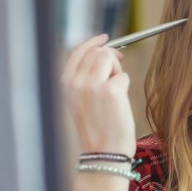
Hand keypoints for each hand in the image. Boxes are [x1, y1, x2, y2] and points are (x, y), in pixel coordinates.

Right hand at [61, 34, 135, 156]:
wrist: (103, 152)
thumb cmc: (97, 128)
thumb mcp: (81, 100)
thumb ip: (85, 78)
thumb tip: (104, 53)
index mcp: (65, 83)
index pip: (78, 51)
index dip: (93, 42)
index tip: (105, 38)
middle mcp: (76, 81)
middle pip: (97, 52)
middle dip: (111, 57)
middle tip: (119, 68)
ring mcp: (93, 85)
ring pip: (110, 58)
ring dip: (117, 70)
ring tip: (115, 91)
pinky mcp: (111, 91)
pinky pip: (123, 76)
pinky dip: (125, 86)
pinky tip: (120, 102)